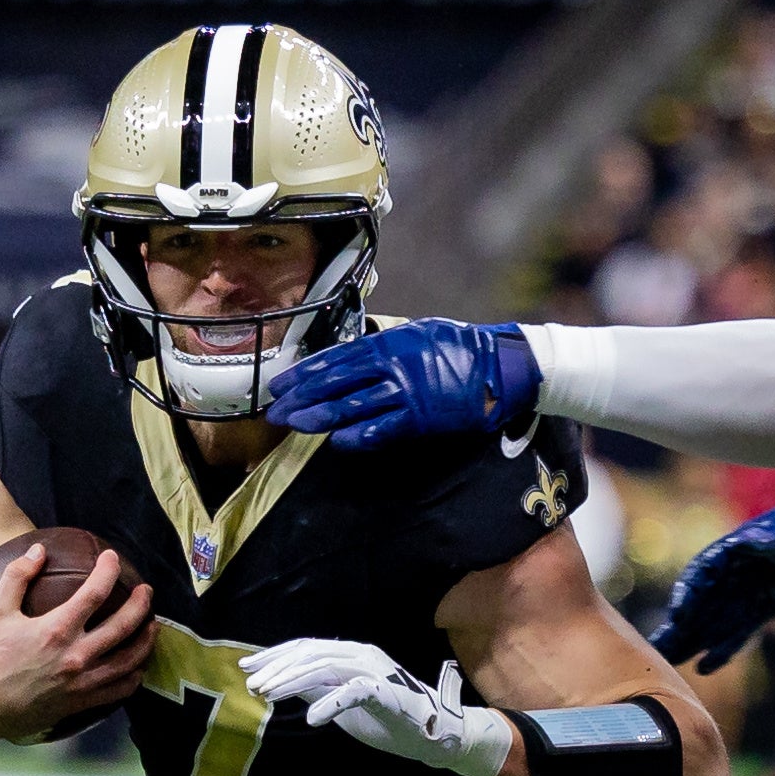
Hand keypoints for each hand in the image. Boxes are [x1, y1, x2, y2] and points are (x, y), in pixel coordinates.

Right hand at [0, 543, 152, 742]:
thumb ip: (17, 576)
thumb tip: (38, 550)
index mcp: (56, 630)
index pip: (94, 593)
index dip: (108, 571)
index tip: (112, 558)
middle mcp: (75, 656)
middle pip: (123, 626)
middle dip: (140, 604)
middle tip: (146, 591)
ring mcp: (81, 682)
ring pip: (129, 660)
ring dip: (146, 640)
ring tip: (153, 625)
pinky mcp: (81, 703)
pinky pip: (119, 690)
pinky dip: (134, 677)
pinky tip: (138, 666)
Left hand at [239, 638, 512, 775]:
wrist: (430, 733)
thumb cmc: (385, 716)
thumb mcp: (340, 701)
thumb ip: (315, 689)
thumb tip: (280, 683)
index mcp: (349, 654)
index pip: (305, 648)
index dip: (274, 656)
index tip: (247, 668)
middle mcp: (360, 655)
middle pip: (310, 654)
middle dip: (277, 669)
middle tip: (253, 684)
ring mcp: (374, 671)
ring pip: (325, 668)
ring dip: (293, 682)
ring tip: (269, 697)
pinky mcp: (386, 692)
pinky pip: (354, 692)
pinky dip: (330, 704)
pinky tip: (311, 720)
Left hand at [266, 320, 542, 449]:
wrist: (501, 366)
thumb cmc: (460, 347)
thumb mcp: (418, 333)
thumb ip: (385, 343)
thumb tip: (355, 354)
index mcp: (388, 342)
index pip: (335, 359)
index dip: (304, 373)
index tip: (280, 384)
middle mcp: (391, 365)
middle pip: (334, 383)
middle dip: (300, 398)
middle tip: (274, 411)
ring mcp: (404, 392)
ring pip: (350, 407)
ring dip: (319, 418)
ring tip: (294, 425)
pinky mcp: (419, 418)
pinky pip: (380, 430)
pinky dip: (356, 436)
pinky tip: (336, 442)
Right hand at [647, 490, 774, 672]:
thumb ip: (771, 539)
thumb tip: (742, 545)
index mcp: (738, 547)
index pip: (704, 572)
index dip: (689, 592)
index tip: (679, 614)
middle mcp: (736, 572)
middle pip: (701, 601)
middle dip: (679, 624)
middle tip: (654, 648)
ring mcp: (748, 592)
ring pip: (713, 620)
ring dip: (692, 640)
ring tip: (668, 662)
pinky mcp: (764, 609)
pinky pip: (737, 632)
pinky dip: (722, 649)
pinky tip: (704, 668)